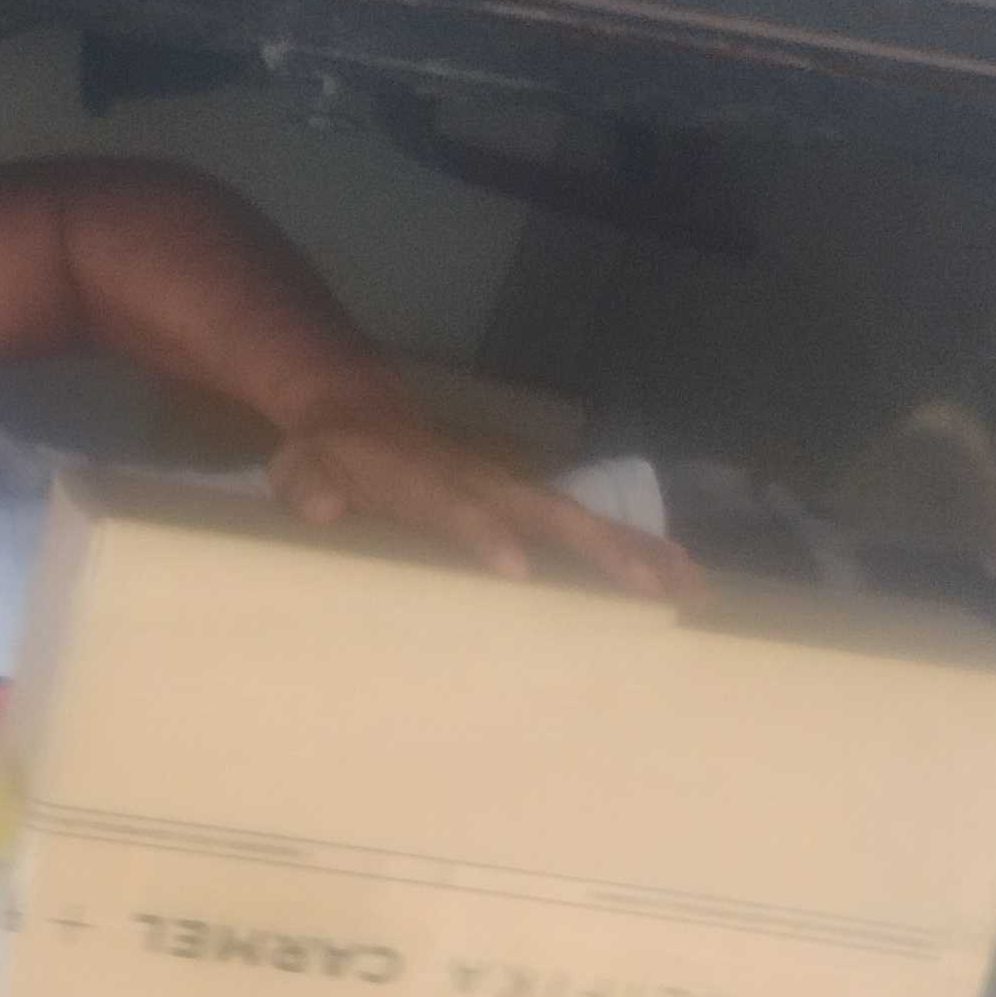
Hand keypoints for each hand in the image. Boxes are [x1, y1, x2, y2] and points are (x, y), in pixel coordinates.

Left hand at [269, 395, 708, 605]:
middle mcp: (481, 481)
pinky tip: (682, 576)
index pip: (455, 506)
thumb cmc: (330, 455)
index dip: (483, 533)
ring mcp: (510, 490)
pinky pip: (585, 528)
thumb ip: (310, 487)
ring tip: (691, 587)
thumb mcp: (304, 469)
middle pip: (546, 514)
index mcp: (422, 478)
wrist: (359, 409)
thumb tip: (327, 506)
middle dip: (598, 549)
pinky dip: (635, 549)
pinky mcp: (526, 504)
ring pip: (580, 521)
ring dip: (638, 552)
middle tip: (650, 587)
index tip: (516, 569)